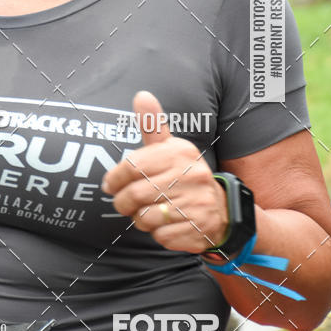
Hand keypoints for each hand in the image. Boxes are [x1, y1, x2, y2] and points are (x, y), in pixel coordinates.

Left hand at [102, 91, 228, 252]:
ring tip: (147, 211)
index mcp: (180, 153)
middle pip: (135, 194)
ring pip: (145, 218)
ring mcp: (196, 203)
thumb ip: (153, 125)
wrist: (221, 209)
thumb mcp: (171, 148)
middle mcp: (191, 176)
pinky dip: (157, 233)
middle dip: (123, 203)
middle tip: (123, 203)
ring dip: (140, 219)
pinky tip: (165, 223)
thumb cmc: (184, 175)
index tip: (109, 185)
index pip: (132, 166)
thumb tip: (141, 95)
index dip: (114, 178)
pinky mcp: (198, 228)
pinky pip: (161, 236)